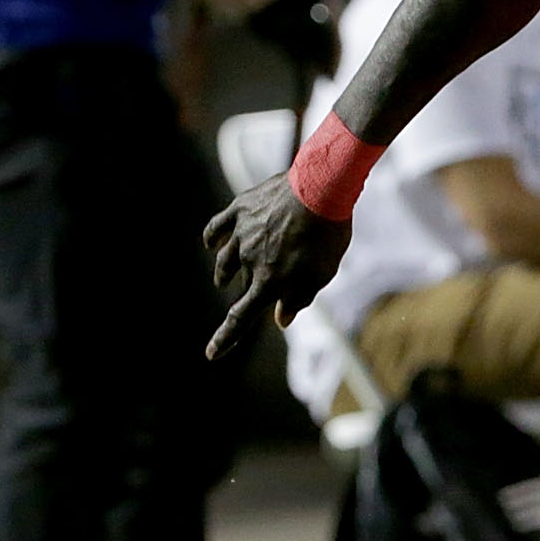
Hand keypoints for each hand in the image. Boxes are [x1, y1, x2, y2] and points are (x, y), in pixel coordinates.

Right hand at [203, 178, 352, 358]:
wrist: (322, 187)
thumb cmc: (328, 233)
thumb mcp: (322, 272)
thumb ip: (299, 297)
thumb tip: (281, 318)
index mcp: (270, 281)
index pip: (241, 318)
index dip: (226, 338)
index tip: (211, 354)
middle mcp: (249, 261)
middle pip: (242, 285)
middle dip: (250, 290)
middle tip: (263, 287)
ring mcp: (241, 234)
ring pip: (224, 261)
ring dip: (224, 273)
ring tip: (224, 279)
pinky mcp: (239, 210)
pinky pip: (217, 228)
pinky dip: (212, 240)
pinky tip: (212, 245)